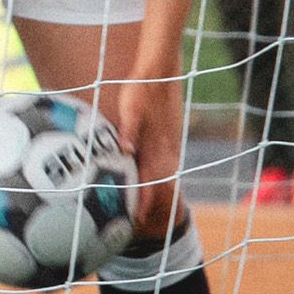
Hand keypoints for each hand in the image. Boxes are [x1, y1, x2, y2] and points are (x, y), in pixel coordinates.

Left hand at [106, 73, 183, 236]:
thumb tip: (125, 151)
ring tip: (142, 208)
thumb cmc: (141, 89)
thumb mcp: (131, 109)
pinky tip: (147, 180)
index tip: (136, 217)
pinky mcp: (167, 138)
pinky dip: (156, 176)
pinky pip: (162, 163)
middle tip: (136, 221)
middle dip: (149, 202)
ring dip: (154, 191)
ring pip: (162, 174)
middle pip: (159, 183)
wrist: (160, 72)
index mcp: (156, 145)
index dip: (144, 199)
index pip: (151, 180)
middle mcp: (166, 149)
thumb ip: (129, 130)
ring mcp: (169, 144)